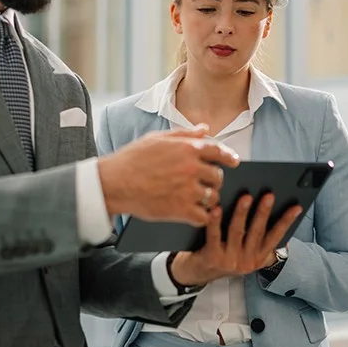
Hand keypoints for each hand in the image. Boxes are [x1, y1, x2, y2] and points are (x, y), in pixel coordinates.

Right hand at [98, 126, 238, 226]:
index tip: (233, 162)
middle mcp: (192, 167)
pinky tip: (194, 214)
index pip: (219, 151)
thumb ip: (184, 134)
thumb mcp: (157, 139)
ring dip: (207, 200)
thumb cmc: (132, 159)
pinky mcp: (182, 210)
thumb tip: (205, 129)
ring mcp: (188, 190)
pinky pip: (204, 217)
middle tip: (205, 184)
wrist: (114, 182)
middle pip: (218, 177)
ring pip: (213, 197)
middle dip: (213, 181)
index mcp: (187, 148)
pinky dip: (201, 217)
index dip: (228, 157)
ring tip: (197, 200)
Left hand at [169, 193, 302, 285]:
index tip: (296, 207)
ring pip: (237, 232)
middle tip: (269, 195)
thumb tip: (281, 227)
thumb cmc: (224, 256)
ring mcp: (229, 260)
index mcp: (258, 257)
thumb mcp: (247, 254)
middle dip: (264, 212)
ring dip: (242, 213)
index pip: (275, 236)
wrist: (198, 273)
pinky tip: (216, 209)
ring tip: (246, 196)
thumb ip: (262, 244)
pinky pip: (214, 236)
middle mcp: (246, 261)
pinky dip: (215, 222)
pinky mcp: (212, 258)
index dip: (286, 222)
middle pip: (257, 232)